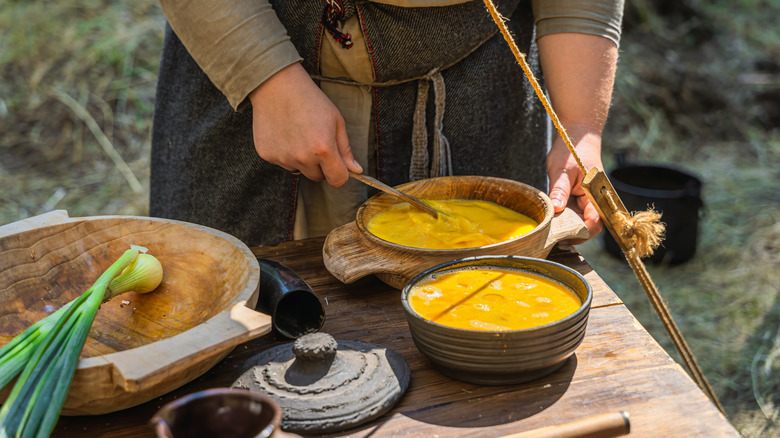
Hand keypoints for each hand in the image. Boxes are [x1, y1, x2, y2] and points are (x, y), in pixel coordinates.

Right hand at [248, 63, 362, 186]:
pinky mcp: (268, 155)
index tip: (337, 166)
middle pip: (317, 177)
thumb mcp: (336, 121)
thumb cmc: (311, 100)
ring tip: (298, 134)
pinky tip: (284, 133)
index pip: (337, 180)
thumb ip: (346, 150)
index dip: (340, 174)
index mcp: (324, 149)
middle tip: (315, 141)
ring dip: (302, 160)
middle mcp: (303, 158)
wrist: (277, 86)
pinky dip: (285, 153)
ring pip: (299, 170)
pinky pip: (282, 163)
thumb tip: (356, 171)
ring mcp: (283, 158)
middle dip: (320, 165)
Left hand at [546, 124, 603, 242]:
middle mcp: (594, 198)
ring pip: (579, 220)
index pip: (595, 222)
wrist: (578, 133)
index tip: (564, 237)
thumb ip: (559, 190)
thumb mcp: (562, 170)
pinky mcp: (577, 196)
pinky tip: (551, 221)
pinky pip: (572, 212)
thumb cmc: (573, 149)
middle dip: (573, 233)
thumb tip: (556, 210)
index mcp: (596, 193)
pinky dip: (563, 217)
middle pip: (588, 225)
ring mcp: (586, 198)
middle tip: (552, 238)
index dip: (582, 232)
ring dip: (566, 226)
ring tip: (550, 232)